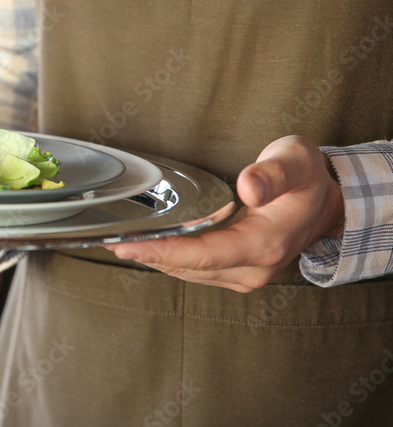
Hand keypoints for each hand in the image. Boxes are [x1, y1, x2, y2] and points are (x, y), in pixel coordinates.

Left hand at [103, 136, 344, 292]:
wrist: (327, 202)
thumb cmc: (307, 177)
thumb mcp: (295, 161)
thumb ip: (272, 173)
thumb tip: (247, 186)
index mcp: (266, 243)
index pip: (204, 254)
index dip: (163, 251)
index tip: (127, 245)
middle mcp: (256, 267)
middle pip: (190, 268)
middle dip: (149, 255)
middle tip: (109, 243)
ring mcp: (248, 274)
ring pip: (191, 274)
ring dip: (157, 260)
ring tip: (120, 245)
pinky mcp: (240, 273)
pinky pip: (197, 272)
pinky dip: (171, 261)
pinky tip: (150, 247)